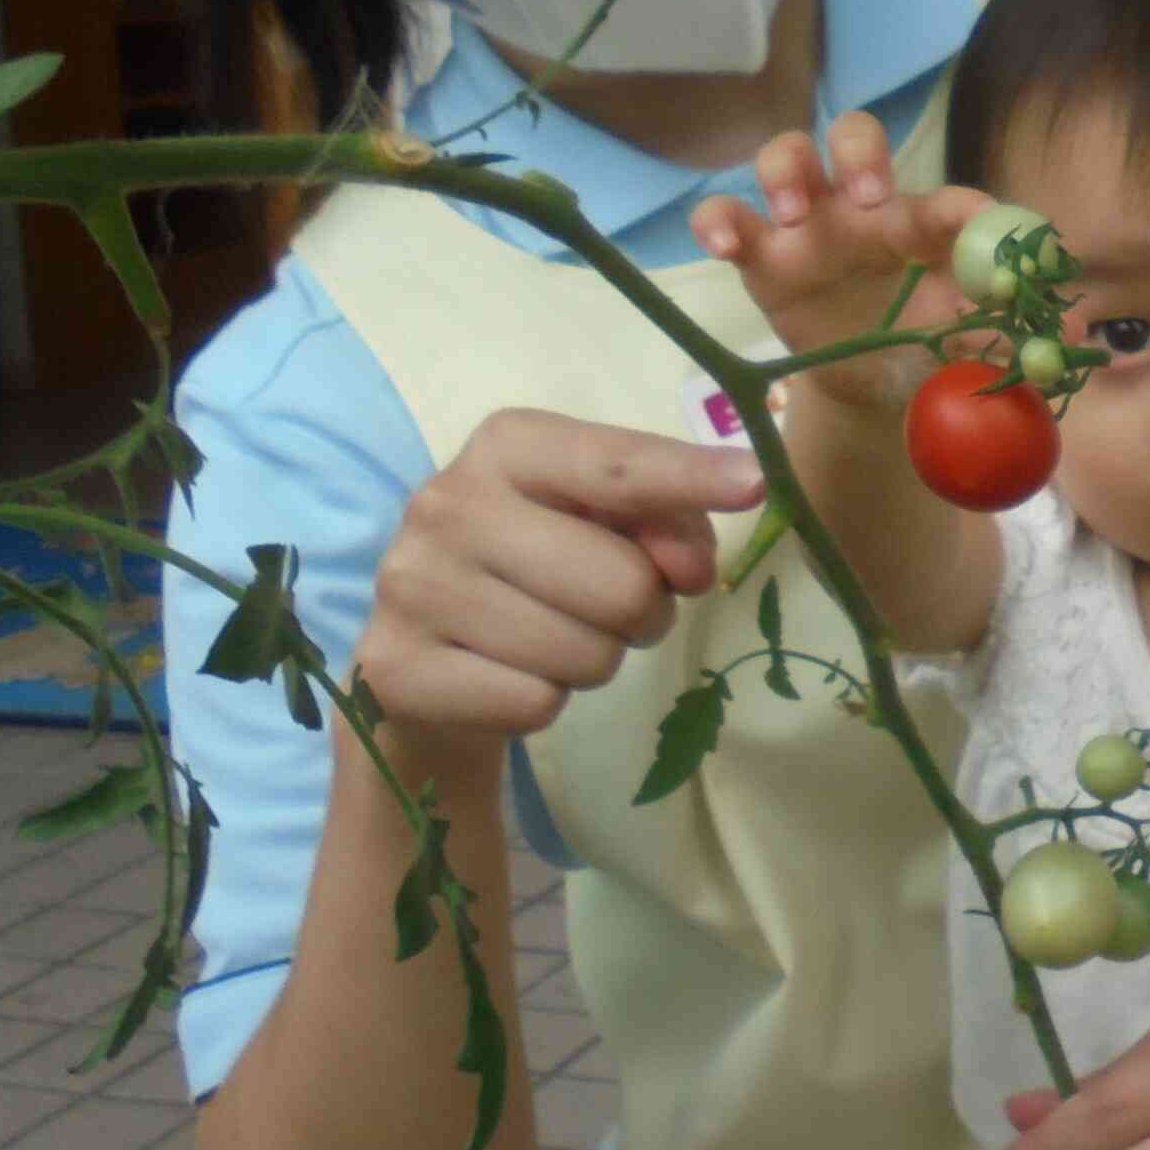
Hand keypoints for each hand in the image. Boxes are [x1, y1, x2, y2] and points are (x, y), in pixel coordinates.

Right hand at [353, 408, 763, 758]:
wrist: (429, 655)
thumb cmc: (541, 569)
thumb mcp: (605, 524)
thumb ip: (666, 524)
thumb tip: (690, 569)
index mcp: (507, 445)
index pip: (616, 465)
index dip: (689, 478)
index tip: (754, 484)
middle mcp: (446, 502)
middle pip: (621, 583)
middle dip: (643, 612)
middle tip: (615, 612)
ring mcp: (412, 586)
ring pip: (583, 653)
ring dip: (594, 659)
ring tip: (555, 639)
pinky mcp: (395, 668)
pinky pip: (532, 704)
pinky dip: (542, 702)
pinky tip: (507, 675)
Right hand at [692, 110, 987, 380]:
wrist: (869, 381)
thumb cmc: (923, 338)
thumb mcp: (962, 339)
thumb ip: (1006, 332)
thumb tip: (1063, 336)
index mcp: (921, 222)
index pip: (944, 201)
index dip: (965, 209)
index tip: (981, 224)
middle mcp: (861, 206)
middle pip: (853, 136)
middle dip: (859, 153)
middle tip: (868, 196)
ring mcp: (806, 223)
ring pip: (786, 155)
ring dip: (787, 171)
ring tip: (794, 213)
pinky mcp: (759, 255)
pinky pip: (726, 217)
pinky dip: (716, 221)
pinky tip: (721, 246)